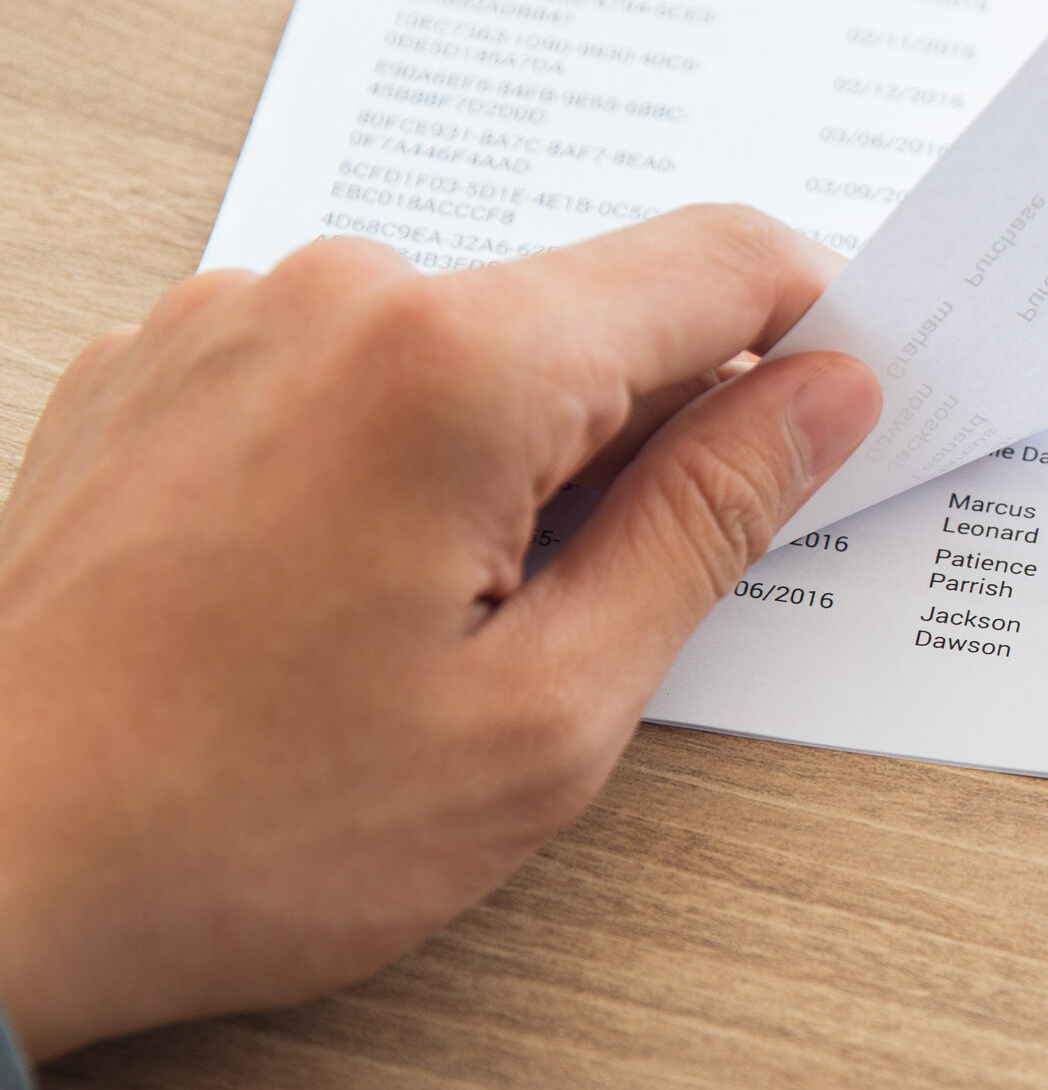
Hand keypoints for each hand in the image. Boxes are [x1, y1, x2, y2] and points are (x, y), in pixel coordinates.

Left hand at [0, 207, 879, 1062]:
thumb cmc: (238, 826)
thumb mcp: (546, 712)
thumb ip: (705, 523)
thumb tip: (819, 398)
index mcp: (456, 365)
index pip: (721, 262)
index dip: (819, 325)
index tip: (845, 407)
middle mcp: (335, 293)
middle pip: (594, 307)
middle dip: (651, 430)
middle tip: (614, 603)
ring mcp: (230, 318)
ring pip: (472, 345)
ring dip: (517, 453)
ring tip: (442, 626)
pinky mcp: (160, 363)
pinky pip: (350, 367)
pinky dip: (401, 453)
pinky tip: (348, 593)